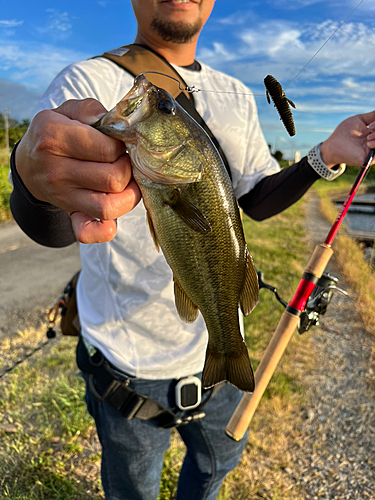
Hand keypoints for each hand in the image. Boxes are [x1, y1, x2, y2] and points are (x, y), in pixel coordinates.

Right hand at [16, 98, 140, 242]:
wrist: (31, 163)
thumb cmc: (57, 134)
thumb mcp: (68, 111)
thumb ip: (93, 111)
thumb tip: (118, 125)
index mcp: (54, 137)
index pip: (109, 149)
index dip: (123, 146)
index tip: (119, 144)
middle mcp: (56, 170)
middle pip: (114, 179)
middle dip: (128, 169)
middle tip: (123, 163)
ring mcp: (62, 196)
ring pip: (109, 207)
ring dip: (127, 196)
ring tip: (125, 183)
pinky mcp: (68, 214)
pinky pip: (89, 232)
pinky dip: (105, 229)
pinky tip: (112, 216)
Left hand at [320, 110, 374, 167]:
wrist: (333, 145)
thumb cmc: (344, 132)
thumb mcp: (359, 120)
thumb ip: (372, 116)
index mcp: (374, 132)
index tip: (370, 125)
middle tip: (370, 129)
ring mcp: (373, 150)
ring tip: (367, 139)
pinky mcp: (370, 159)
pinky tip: (369, 144)